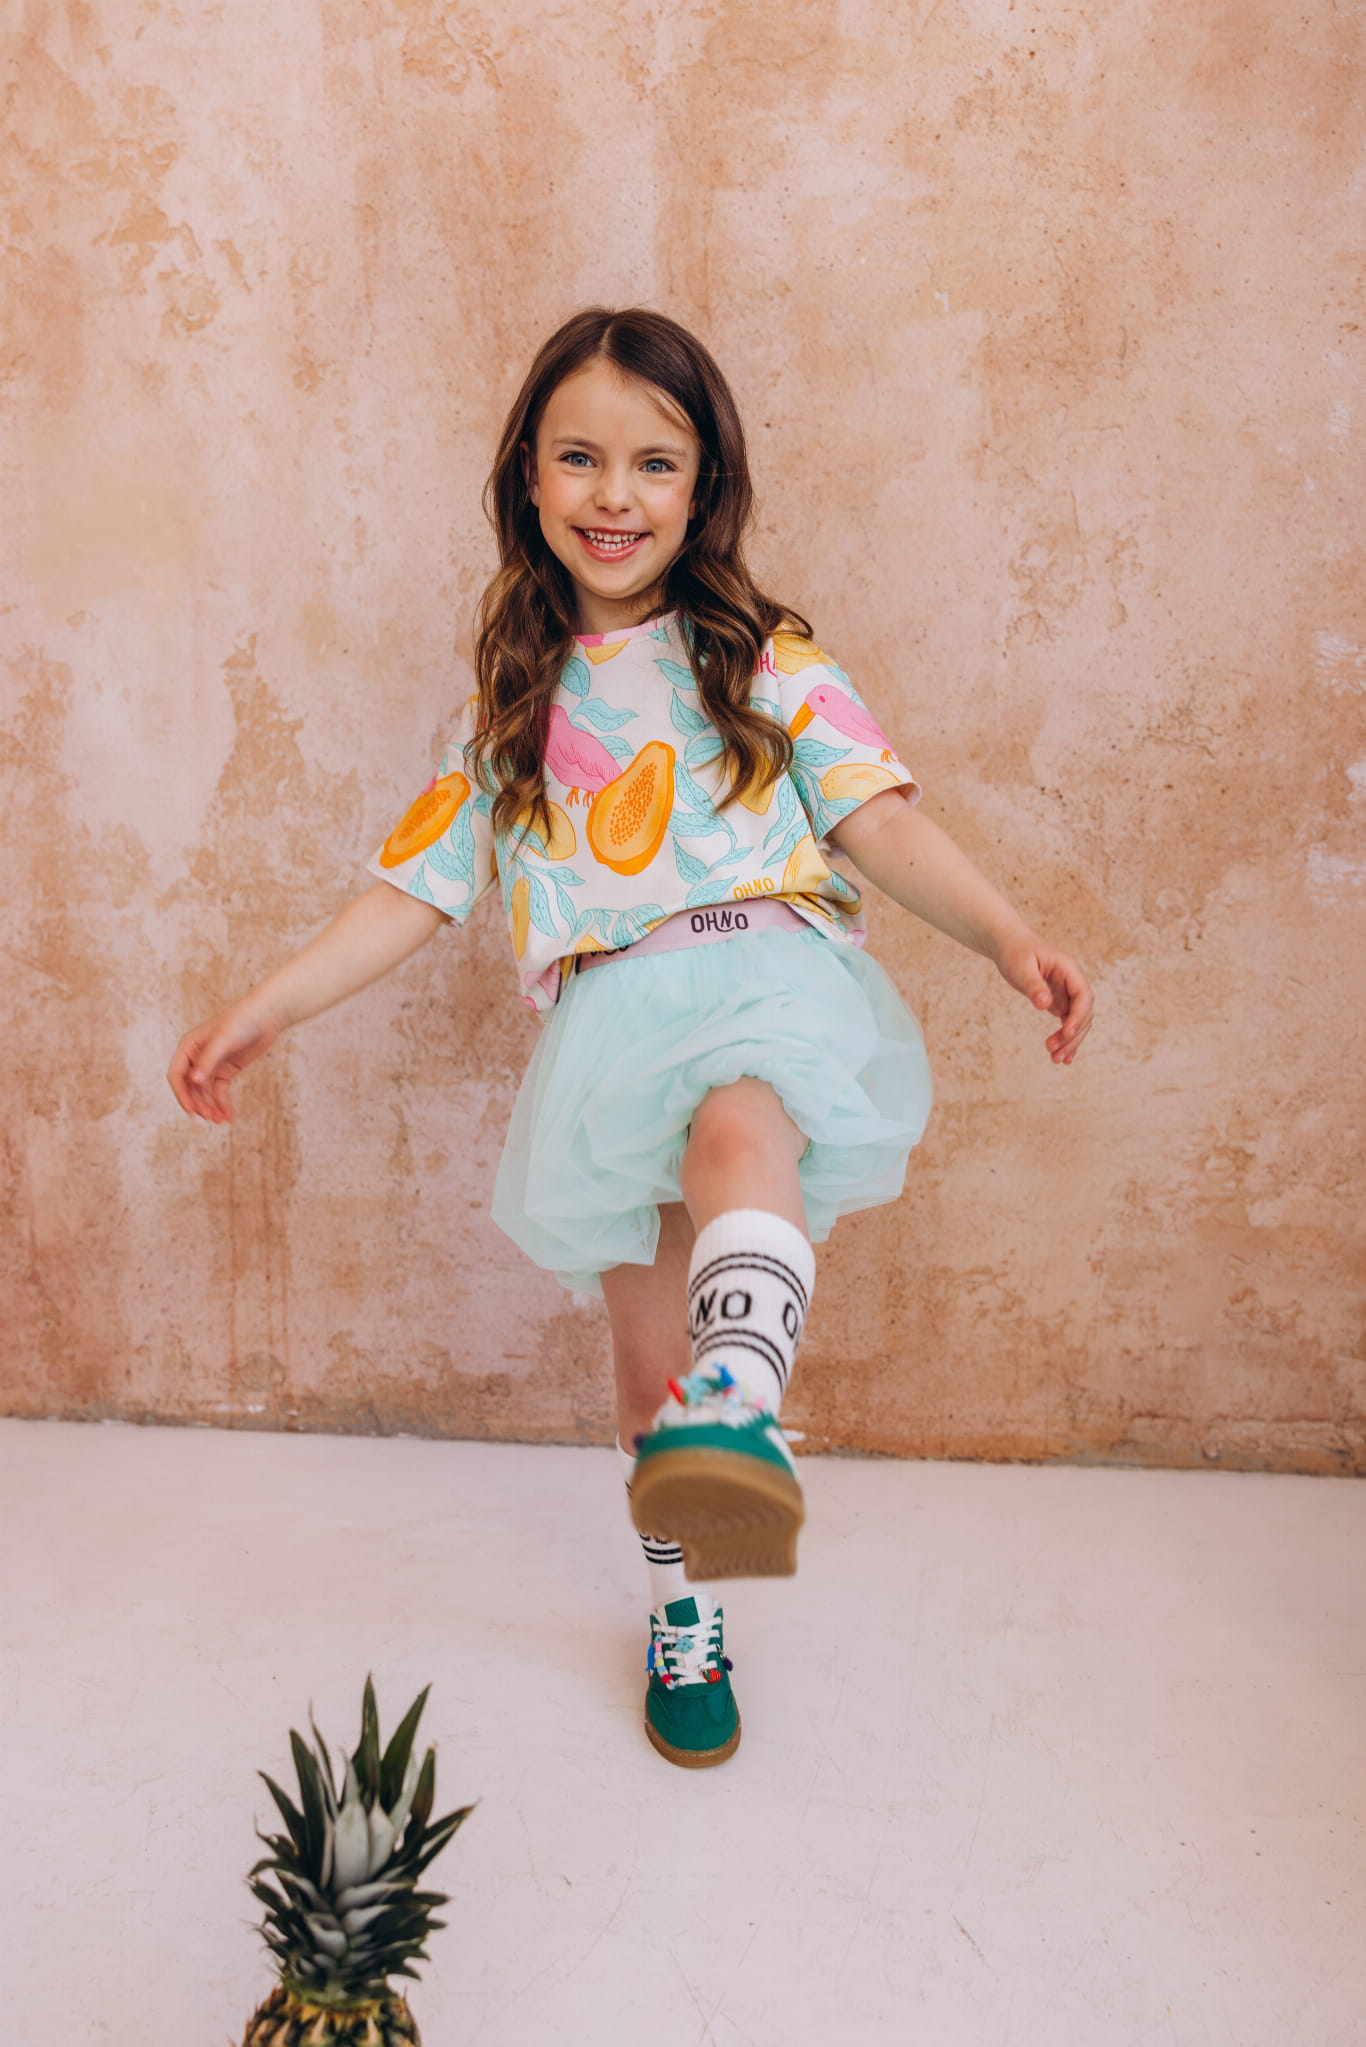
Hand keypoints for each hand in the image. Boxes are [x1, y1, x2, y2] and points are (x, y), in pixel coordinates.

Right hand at [167, 1003, 282, 1123]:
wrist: (265, 1016)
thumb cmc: (241, 1022)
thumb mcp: (223, 1040)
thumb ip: (208, 1060)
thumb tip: (194, 1080)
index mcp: (188, 1047)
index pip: (177, 1075)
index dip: (181, 1094)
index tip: (191, 1110)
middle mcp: (197, 1057)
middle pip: (190, 1087)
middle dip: (198, 1103)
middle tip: (208, 1117)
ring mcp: (212, 1065)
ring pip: (205, 1092)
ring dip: (209, 1106)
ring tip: (219, 1120)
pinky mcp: (227, 1070)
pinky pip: (220, 1091)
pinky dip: (223, 1104)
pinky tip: (228, 1116)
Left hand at [995, 937, 1093, 1065]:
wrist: (1010, 946)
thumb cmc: (1015, 952)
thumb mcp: (1021, 966)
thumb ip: (1033, 985)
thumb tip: (1045, 1005)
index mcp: (1069, 970)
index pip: (1083, 996)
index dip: (1078, 1016)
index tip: (1066, 1033)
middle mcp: (1073, 982)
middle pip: (1084, 1013)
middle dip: (1073, 1034)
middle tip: (1053, 1052)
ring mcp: (1068, 993)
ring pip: (1078, 1022)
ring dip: (1070, 1041)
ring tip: (1055, 1059)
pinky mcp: (1059, 1002)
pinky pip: (1068, 1023)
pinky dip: (1066, 1039)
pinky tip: (1061, 1057)